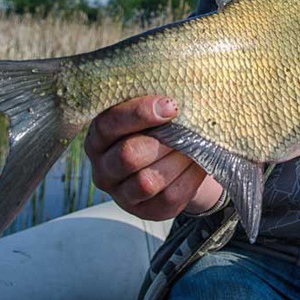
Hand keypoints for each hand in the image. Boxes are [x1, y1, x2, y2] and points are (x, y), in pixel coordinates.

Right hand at [84, 95, 222, 219]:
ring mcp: (122, 193)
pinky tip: (200, 163)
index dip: (139, 114)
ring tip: (196, 145)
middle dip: (163, 141)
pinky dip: (189, 179)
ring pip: (147, 181)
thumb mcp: (152, 111)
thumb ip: (155, 102)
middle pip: (128, 156)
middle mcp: (104, 167)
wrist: (177, 160)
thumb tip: (178, 88)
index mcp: (99, 136)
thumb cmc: (161, 126)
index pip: (109, 124)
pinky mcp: (145, 211)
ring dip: (177, 161)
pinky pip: (168, 198)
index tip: (171, 106)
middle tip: (187, 130)